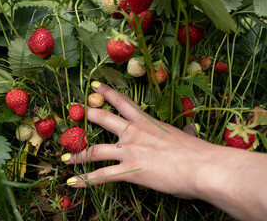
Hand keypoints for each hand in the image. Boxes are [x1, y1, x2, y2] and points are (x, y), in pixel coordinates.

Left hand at [62, 81, 212, 197]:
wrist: (202, 167)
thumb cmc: (197, 151)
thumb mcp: (186, 136)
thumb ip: (182, 132)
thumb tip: (189, 131)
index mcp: (146, 122)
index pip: (122, 102)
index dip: (106, 93)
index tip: (94, 86)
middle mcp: (133, 133)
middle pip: (103, 119)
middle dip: (88, 115)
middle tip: (76, 112)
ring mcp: (128, 151)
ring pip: (95, 150)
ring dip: (78, 154)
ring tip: (66, 157)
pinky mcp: (129, 171)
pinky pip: (102, 176)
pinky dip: (86, 180)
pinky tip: (73, 182)